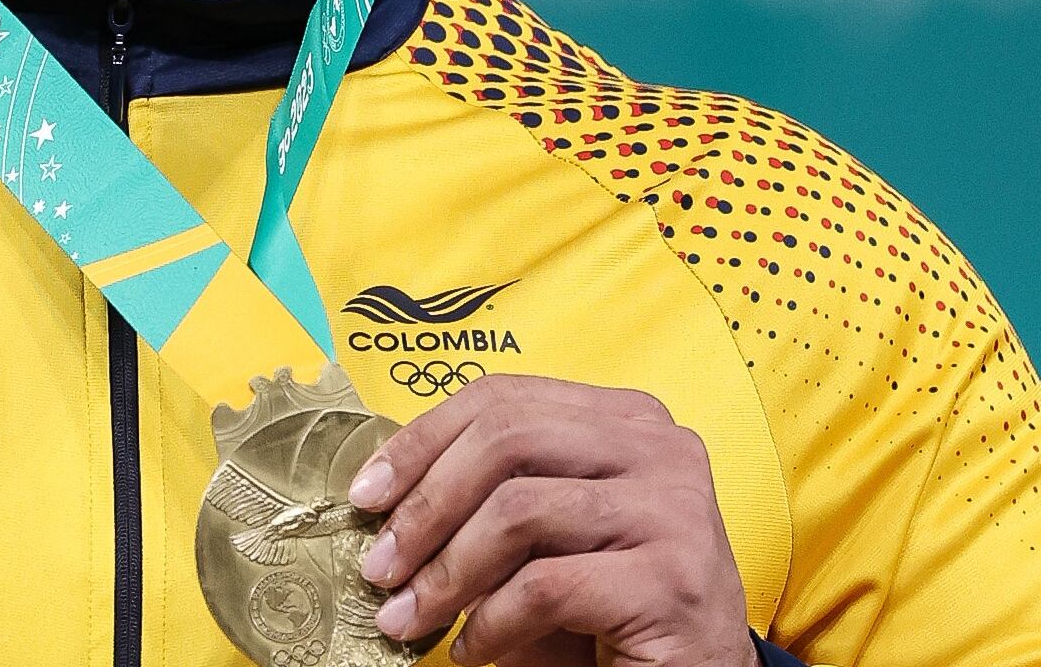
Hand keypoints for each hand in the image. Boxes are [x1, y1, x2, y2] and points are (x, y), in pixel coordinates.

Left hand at [343, 373, 754, 666]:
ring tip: (407, 618)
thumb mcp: (543, 536)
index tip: (366, 493)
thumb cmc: (605, 609)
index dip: (422, 441)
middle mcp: (659, 447)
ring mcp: (674, 510)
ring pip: (519, 512)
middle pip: (506, 442)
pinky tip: (470, 651)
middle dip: (425, 506)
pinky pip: (547, 586)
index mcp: (625, 417)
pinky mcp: (674, 581)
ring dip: (445, 574)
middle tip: (378, 566)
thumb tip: (381, 490)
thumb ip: (486, 495)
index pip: (503, 398)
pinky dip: (491, 623)